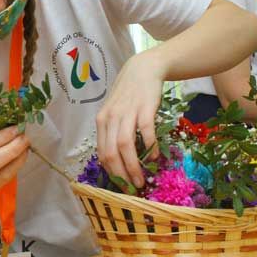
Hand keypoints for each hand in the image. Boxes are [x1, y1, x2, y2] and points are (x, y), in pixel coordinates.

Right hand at [0, 126, 29, 195]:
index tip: (15, 129)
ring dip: (17, 161)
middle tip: (25, 138)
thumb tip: (7, 118)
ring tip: (25, 148)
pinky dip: (14, 170)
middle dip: (12, 150)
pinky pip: (1, 183)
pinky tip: (19, 158)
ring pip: (0, 177)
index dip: (0, 138)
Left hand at [96, 49, 165, 188]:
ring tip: (142, 179)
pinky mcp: (144, 108)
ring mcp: (127, 112)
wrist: (143, 69)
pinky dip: (149, 147)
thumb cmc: (128, 94)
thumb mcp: (114, 112)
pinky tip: (154, 156)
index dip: (111, 172)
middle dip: (122, 175)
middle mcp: (110, 117)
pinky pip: (145, 132)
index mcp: (102, 121)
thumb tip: (116, 160)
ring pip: (125, 146)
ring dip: (133, 167)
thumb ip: (113, 132)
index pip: (102, 153)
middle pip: (111, 153)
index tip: (121, 184)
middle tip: (133, 187)